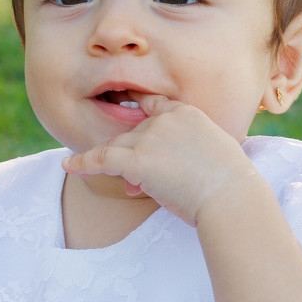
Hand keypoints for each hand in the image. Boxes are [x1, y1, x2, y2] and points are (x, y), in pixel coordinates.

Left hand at [61, 95, 260, 225]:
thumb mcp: (211, 159)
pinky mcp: (137, 159)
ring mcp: (150, 138)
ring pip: (117, 146)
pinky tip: (69, 165)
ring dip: (109, 163)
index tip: (128, 108)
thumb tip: (146, 178)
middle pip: (133, 134)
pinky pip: (101, 159)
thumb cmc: (230, 186)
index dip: (139, 110)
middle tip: (140, 184)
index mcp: (187, 113)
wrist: (231, 197)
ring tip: (93, 170)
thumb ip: (181, 159)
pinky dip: (83, 163)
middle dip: (133, 159)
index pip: (154, 105)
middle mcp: (165, 120)